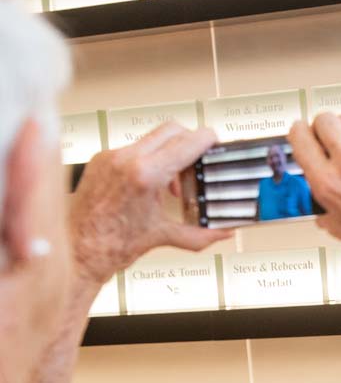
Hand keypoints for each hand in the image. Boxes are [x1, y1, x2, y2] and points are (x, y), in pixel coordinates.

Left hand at [69, 122, 231, 286]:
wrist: (75, 253)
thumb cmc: (109, 246)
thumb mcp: (163, 236)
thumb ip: (200, 234)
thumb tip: (223, 232)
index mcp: (144, 175)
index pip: (187, 141)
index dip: (208, 140)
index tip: (216, 144)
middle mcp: (125, 160)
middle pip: (172, 129)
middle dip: (190, 142)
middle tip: (198, 162)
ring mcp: (110, 157)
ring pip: (152, 138)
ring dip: (169, 151)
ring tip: (171, 182)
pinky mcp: (100, 160)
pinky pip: (133, 148)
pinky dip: (148, 160)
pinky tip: (149, 184)